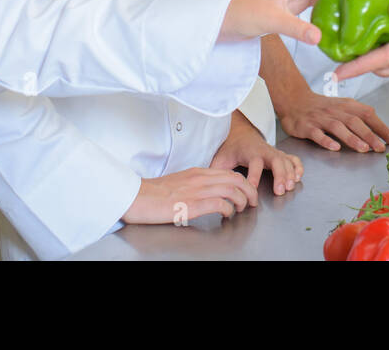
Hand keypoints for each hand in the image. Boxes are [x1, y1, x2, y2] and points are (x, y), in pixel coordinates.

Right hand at [122, 166, 259, 224]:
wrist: (135, 196)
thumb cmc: (153, 193)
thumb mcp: (178, 182)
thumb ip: (194, 184)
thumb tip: (207, 194)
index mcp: (197, 172)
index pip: (229, 173)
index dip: (243, 183)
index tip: (247, 194)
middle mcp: (200, 178)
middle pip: (236, 179)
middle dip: (249, 191)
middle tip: (252, 203)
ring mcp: (196, 190)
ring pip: (231, 189)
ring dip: (242, 201)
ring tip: (242, 210)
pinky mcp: (191, 204)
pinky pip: (219, 203)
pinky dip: (228, 209)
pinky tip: (227, 215)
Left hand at [210, 112, 303, 195]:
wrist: (239, 133)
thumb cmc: (230, 148)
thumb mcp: (220, 158)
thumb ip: (217, 171)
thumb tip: (211, 186)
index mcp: (249, 152)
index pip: (254, 163)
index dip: (254, 176)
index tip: (252, 188)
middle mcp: (264, 151)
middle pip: (276, 160)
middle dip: (280, 175)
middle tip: (281, 190)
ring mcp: (273, 152)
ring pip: (286, 160)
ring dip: (290, 173)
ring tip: (290, 187)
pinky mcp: (279, 154)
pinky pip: (292, 158)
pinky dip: (297, 167)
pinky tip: (298, 177)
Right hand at [276, 89, 388, 152]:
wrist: (294, 100)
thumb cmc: (322, 107)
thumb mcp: (342, 107)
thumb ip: (359, 117)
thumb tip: (380, 132)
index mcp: (346, 105)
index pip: (367, 114)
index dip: (380, 126)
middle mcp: (335, 111)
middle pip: (355, 121)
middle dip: (369, 135)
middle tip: (380, 148)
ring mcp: (320, 118)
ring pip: (338, 127)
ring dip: (352, 138)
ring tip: (364, 148)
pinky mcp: (307, 127)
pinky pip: (317, 134)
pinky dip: (327, 141)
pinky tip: (335, 148)